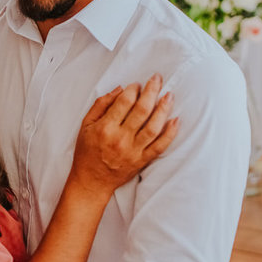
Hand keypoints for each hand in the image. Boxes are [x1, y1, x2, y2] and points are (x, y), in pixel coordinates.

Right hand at [69, 75, 177, 192]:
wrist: (92, 181)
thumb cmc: (87, 152)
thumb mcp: (85, 125)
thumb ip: (101, 105)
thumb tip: (119, 89)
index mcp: (106, 127)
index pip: (124, 102)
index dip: (133, 89)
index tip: (137, 84)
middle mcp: (121, 138)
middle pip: (142, 110)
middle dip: (151, 91)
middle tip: (157, 79)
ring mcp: (134, 151)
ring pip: (154, 127)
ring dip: (164, 109)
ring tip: (169, 95)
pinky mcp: (142, 161)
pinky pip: (160, 146)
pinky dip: (170, 133)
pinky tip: (176, 120)